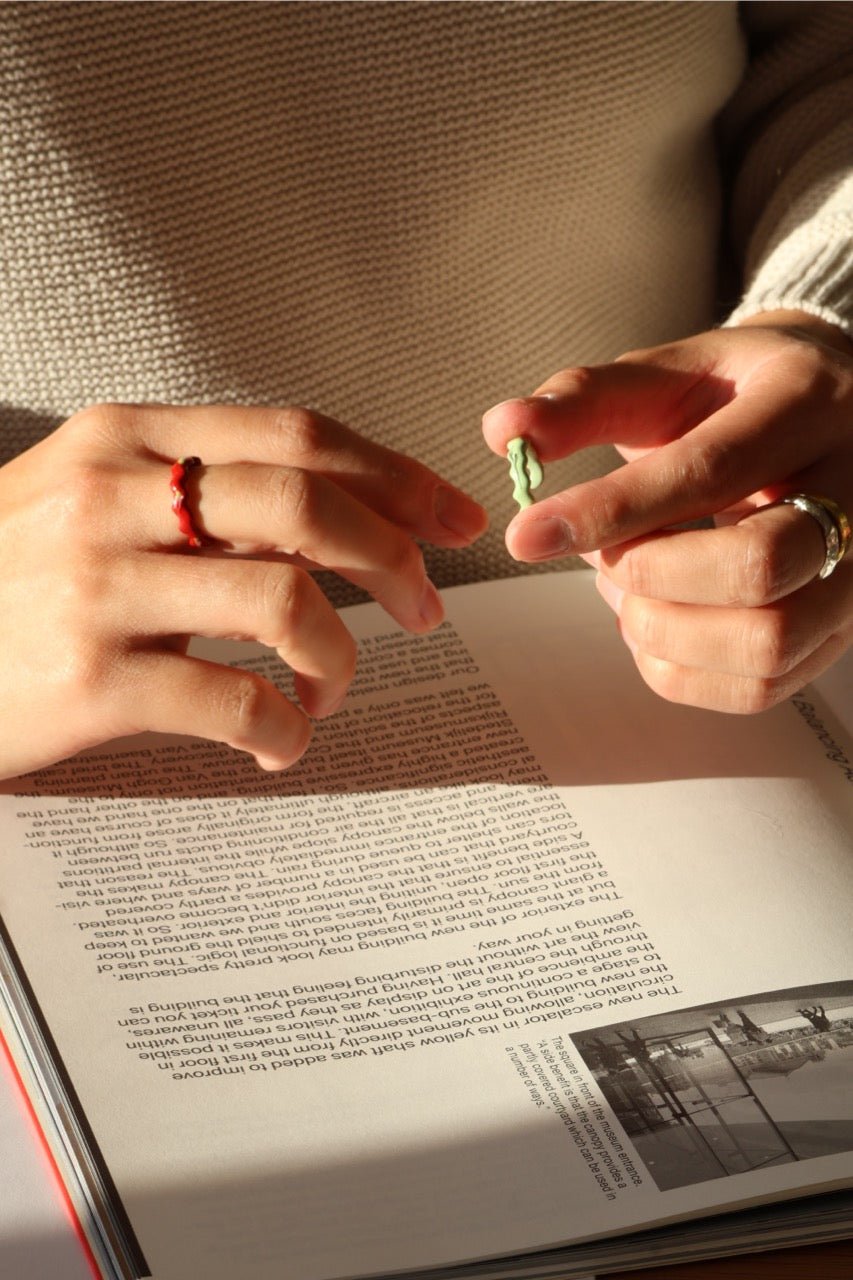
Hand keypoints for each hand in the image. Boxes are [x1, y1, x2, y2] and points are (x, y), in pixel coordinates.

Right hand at [0, 402, 486, 777]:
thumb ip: (199, 498)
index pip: (295, 435)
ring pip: (285, 603)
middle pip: (307, 505)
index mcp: (123, 439)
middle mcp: (110, 498)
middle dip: (395, 558)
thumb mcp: (89, 501)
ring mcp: (96, 588)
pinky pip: (235, 702)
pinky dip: (284, 731)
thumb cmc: (9, 581)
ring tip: (329, 691)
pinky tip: (280, 746)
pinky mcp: (87, 682)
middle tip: (424, 609)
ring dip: (342, 657)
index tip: (452, 518)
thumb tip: (337, 523)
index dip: (394, 475)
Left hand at [482, 314, 852, 712]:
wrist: (824, 420)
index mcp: (806, 404)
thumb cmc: (733, 399)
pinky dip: (680, 671)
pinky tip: (651, 623)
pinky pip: (761, 686)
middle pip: (758, 567)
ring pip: (767, 641)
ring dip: (663, 630)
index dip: (608, 510)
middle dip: (648, 574)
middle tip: (601, 557)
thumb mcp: (665, 377)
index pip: (709, 471)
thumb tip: (502, 429)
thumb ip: (584, 400)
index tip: (527, 533)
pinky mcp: (840, 630)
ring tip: (624, 589)